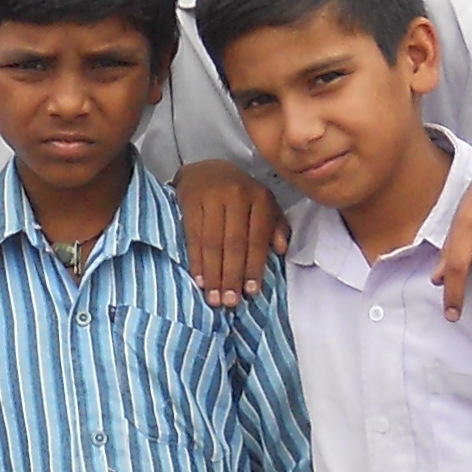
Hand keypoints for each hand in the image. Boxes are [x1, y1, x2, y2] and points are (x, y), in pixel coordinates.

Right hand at [174, 159, 284, 308]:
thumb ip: (276, 226)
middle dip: (232, 276)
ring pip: (213, 242)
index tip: (251, 291)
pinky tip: (199, 279)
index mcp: (260, 198)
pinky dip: (196, 261)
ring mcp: (212, 196)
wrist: (206, 170)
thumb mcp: (264, 205)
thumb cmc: (240, 195)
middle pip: (234, 243)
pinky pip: (193, 236)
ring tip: (213, 297)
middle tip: (229, 301)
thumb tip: (280, 250)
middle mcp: (237, 195)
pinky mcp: (191, 200)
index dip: (254, 267)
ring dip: (213, 274)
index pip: (257, 238)